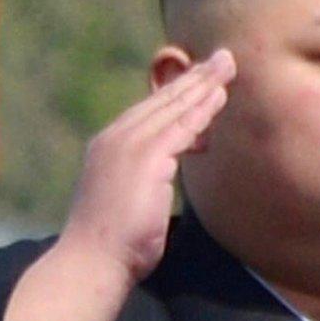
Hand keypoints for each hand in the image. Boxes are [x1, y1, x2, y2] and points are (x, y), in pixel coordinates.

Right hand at [0, 49, 233, 320]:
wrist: (92, 262)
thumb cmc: (112, 246)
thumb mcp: (130, 203)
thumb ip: (147, 183)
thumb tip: (163, 180)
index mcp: (109, 147)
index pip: (150, 112)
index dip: (178, 93)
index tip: (203, 80)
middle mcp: (115, 138)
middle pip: (162, 100)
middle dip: (194, 78)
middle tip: (223, 58)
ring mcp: (127, 145)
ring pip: (173, 107)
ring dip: (203, 85)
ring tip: (228, 67)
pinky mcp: (144, 158)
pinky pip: (180, 127)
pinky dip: (201, 110)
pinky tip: (219, 96)